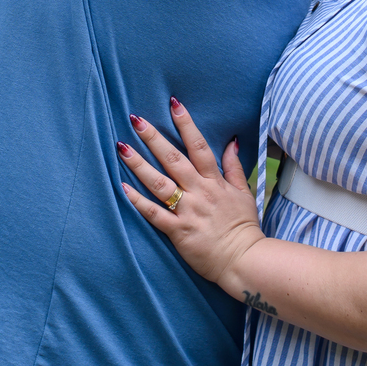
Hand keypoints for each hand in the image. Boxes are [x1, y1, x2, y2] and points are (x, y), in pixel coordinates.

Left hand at [119, 100, 263, 295]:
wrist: (244, 261)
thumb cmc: (243, 226)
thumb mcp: (244, 192)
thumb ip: (234, 166)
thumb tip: (231, 141)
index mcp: (215, 181)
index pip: (199, 146)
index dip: (186, 124)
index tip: (174, 104)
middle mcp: (199, 192)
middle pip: (173, 160)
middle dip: (154, 138)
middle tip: (136, 119)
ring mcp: (187, 211)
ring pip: (159, 183)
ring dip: (139, 165)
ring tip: (122, 147)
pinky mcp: (178, 231)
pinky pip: (154, 214)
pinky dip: (138, 201)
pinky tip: (123, 187)